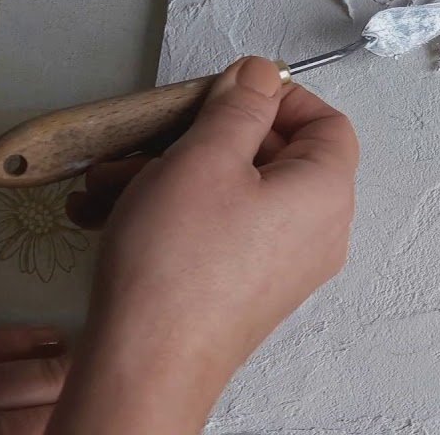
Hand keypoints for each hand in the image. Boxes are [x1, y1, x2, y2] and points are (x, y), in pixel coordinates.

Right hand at [49, 56, 358, 433]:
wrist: (145, 364)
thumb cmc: (177, 267)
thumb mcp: (205, 156)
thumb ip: (239, 106)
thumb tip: (261, 76)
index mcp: (325, 193)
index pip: (327, 123)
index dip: (279, 99)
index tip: (229, 93)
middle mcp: (317, 232)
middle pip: (275, 156)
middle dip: (206, 137)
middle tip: (159, 134)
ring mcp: (282, 265)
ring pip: (234, 193)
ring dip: (173, 175)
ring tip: (114, 180)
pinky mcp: (246, 288)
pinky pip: (219, 230)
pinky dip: (173, 212)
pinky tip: (112, 212)